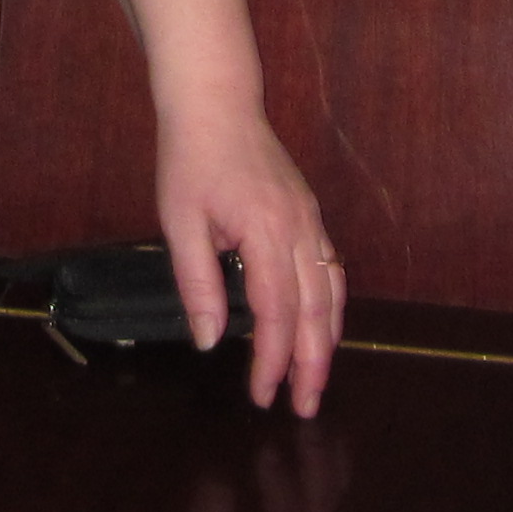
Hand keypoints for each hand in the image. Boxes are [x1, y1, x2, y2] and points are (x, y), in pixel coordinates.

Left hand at [156, 95, 341, 416]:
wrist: (215, 103)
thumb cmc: (191, 159)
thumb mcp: (180, 222)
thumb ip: (197, 283)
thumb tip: (210, 340)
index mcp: (266, 232)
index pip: (277, 314)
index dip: (271, 361)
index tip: (262, 395)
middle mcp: (299, 229)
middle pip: (316, 313)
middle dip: (311, 366)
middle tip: (302, 408)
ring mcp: (310, 220)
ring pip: (332, 294)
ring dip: (326, 343)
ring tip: (316, 382)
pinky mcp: (309, 214)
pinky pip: (331, 270)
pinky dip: (330, 308)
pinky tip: (321, 330)